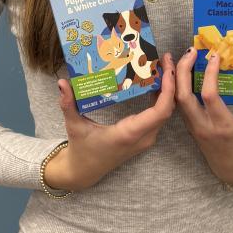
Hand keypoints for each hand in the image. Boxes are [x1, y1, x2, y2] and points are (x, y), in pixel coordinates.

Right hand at [44, 61, 176, 190]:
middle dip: (171, 84)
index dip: (168, 90)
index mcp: (128, 134)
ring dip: (167, 90)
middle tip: (166, 60)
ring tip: (162, 66)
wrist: (84, 172)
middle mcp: (142, 137)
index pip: (159, 112)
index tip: (168, 70)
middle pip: (167, 109)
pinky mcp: (144, 138)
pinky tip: (155, 81)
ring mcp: (145, 139)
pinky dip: (161, 99)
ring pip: (165, 113)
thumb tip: (62, 83)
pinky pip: (158, 116)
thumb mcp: (74, 126)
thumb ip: (68, 104)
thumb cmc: (81, 149)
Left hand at [167, 47, 232, 185]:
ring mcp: (194, 127)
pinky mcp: (189, 126)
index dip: (210, 74)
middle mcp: (204, 126)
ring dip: (177, 77)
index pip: (210, 96)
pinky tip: (182, 72)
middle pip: (183, 96)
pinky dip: (177, 87)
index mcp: (223, 126)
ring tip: (183, 56)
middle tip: (192, 50)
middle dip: (183, 71)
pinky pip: (178, 104)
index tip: (215, 56)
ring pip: (177, 99)